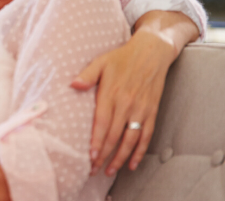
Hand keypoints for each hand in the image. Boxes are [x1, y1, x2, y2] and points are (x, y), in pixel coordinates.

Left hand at [71, 11, 197, 175]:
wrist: (152, 52)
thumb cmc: (122, 57)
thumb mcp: (101, 61)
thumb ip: (87, 75)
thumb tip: (73, 84)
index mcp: (112, 93)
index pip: (102, 123)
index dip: (97, 141)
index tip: (90, 156)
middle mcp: (127, 104)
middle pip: (114, 135)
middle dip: (104, 155)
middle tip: (94, 170)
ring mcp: (141, 110)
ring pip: (130, 140)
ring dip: (120, 157)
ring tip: (110, 171)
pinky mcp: (151, 111)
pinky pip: (146, 135)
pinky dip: (140, 151)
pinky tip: (132, 163)